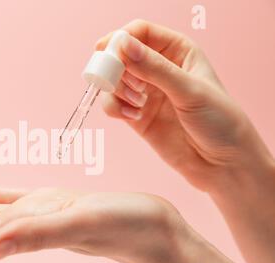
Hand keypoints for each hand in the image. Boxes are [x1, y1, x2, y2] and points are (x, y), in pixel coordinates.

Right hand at [96, 19, 273, 190]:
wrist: (221, 164)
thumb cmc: (219, 121)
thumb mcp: (189, 90)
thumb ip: (154, 68)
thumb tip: (123, 45)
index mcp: (178, 51)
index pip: (141, 32)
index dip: (121, 39)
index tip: (108, 52)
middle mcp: (159, 69)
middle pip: (121, 55)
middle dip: (115, 68)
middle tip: (116, 82)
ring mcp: (146, 93)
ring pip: (114, 80)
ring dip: (118, 90)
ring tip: (138, 104)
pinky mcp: (136, 115)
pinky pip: (113, 104)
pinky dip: (115, 109)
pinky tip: (134, 117)